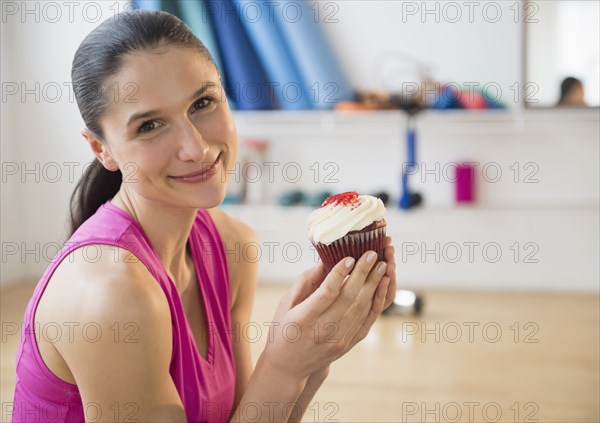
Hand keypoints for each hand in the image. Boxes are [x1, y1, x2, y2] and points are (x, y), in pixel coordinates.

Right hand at [261, 250, 390, 381]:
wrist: (288, 368)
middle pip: (348, 298)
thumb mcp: (285, 305)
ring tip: (381, 265)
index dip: (339, 274)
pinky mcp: (347, 344)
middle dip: (362, 273)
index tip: (349, 257)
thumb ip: (304, 282)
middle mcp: (322, 330)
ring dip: (373, 285)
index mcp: (303, 319)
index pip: (326, 293)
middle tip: (372, 254)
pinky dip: (376, 302)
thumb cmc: (283, 331)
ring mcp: (337, 339)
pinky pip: (366, 321)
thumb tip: (324, 261)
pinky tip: (382, 286)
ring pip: (360, 308)